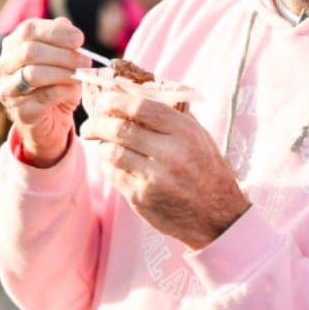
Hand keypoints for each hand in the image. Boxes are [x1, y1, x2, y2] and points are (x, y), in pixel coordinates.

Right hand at [0, 18, 88, 168]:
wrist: (52, 122)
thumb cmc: (56, 84)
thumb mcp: (61, 58)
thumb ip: (62, 40)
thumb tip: (68, 27)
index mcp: (11, 47)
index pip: (28, 30)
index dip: (55, 31)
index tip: (79, 39)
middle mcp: (2, 67)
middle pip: (29, 51)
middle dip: (63, 54)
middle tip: (85, 60)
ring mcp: (7, 90)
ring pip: (33, 74)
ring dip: (63, 72)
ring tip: (81, 75)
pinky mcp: (20, 112)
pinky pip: (44, 96)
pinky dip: (64, 91)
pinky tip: (74, 91)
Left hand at [81, 88, 250, 248]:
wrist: (218, 216)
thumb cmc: (208, 171)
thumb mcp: (200, 137)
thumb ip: (174, 115)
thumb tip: (139, 93)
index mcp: (184, 131)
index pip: (140, 107)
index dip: (115, 100)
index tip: (102, 100)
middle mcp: (170, 153)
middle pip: (119, 129)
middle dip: (97, 124)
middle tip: (89, 125)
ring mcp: (154, 177)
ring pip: (112, 152)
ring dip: (102, 146)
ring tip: (102, 145)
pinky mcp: (142, 197)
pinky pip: (114, 175)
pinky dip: (109, 166)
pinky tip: (113, 164)